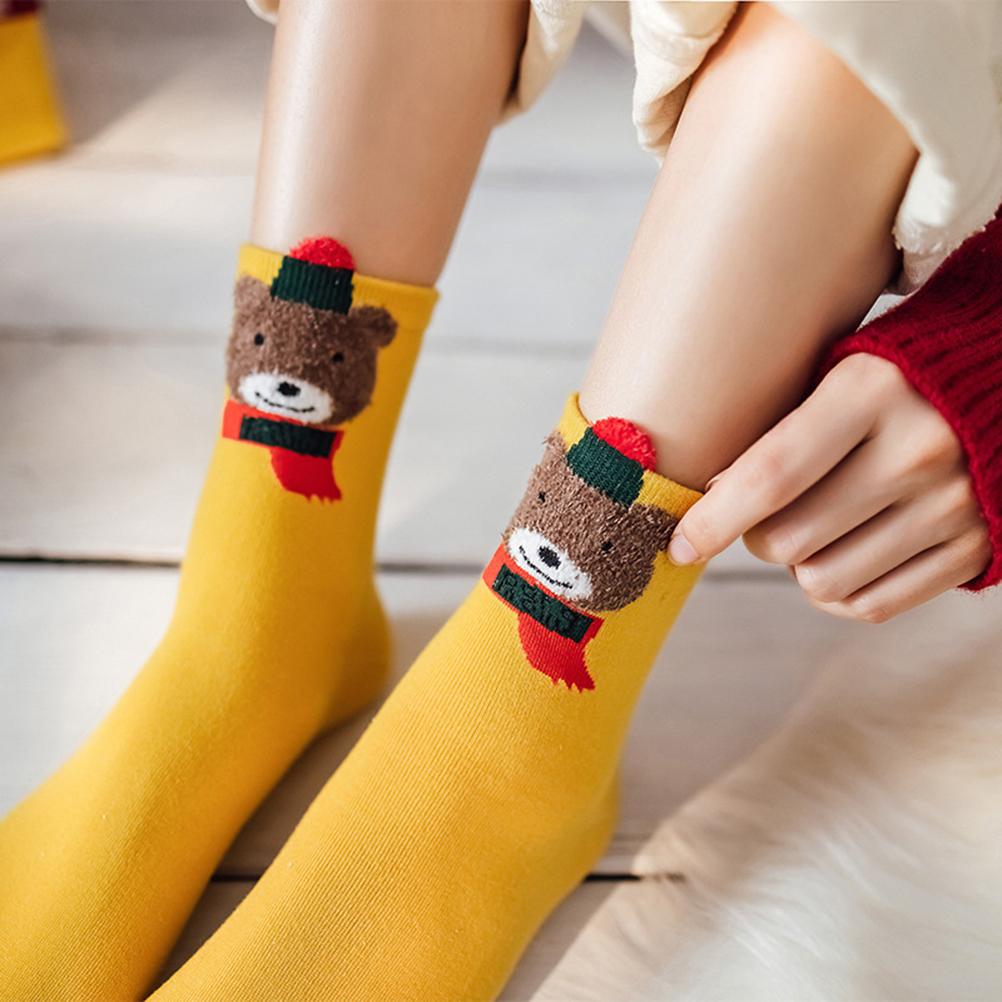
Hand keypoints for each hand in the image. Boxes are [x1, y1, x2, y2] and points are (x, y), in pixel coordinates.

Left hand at [668, 353, 991, 621]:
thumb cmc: (893, 376)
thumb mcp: (836, 370)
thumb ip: (777, 428)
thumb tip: (707, 497)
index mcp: (872, 391)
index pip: (770, 476)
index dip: (712, 520)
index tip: (678, 544)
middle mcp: (918, 452)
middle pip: (787, 541)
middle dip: (755, 536)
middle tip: (766, 513)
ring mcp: (953, 506)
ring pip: (821, 583)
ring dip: (797, 566)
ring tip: (814, 526)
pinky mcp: (974, 548)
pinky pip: (870, 606)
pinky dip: (836, 593)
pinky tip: (841, 553)